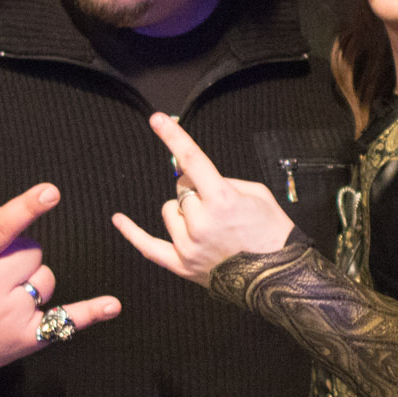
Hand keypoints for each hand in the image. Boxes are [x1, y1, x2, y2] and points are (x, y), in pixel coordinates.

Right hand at [0, 185, 120, 375]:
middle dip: (20, 255)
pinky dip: (90, 313)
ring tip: (1, 297)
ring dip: (32, 280)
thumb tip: (19, 210)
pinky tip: (113, 305)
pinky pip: (65, 319)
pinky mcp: (26, 339)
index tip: (52, 191)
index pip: (0, 229)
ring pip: (47, 277)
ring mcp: (8, 315)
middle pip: (32, 250)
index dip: (26, 208)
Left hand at [113, 113, 294, 286]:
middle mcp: (201, 222)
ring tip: (210, 226)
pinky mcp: (182, 265)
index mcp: (222, 200)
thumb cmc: (273, 233)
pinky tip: (118, 219)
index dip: (174, 137)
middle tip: (220, 207)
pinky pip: (149, 246)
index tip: (158, 120)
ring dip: (184, 211)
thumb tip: (197, 178)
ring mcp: (189, 246)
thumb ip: (223, 181)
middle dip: (198, 190)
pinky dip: (132, 233)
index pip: (192, 160)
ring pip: (170, 211)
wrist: (279, 277)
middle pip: (182, 189)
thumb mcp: (257, 194)